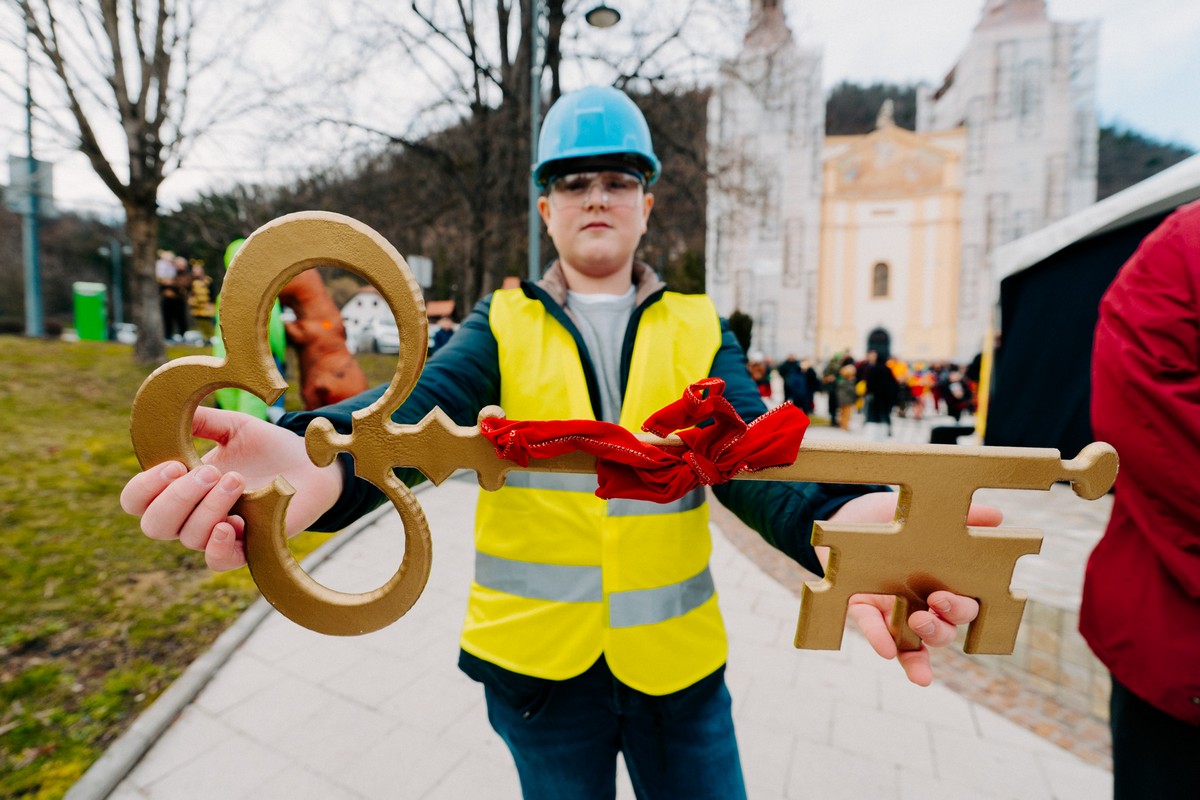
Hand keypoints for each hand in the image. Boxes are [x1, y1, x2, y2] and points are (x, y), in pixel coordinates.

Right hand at [120, 406, 343, 571]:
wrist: (311, 464)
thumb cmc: (268, 446)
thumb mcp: (233, 427)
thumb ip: (202, 421)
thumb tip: (166, 412)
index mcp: (179, 486)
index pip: (137, 500)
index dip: (145, 487)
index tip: (172, 466)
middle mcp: (192, 514)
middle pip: (154, 524)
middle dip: (177, 498)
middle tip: (209, 472)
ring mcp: (218, 532)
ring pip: (189, 537)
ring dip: (209, 508)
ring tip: (236, 479)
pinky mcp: (248, 547)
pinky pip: (218, 562)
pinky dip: (217, 547)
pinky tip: (231, 525)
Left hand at [827, 491, 1003, 685]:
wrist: (849, 512)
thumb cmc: (896, 517)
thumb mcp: (925, 513)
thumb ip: (962, 518)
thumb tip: (997, 517)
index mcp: (944, 584)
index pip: (965, 607)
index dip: (961, 609)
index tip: (947, 598)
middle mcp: (922, 603)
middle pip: (944, 630)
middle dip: (942, 626)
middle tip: (935, 605)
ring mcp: (894, 610)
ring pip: (913, 644)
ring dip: (919, 654)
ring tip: (918, 639)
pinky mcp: (863, 608)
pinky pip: (873, 628)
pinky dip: (880, 639)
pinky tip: (886, 649)